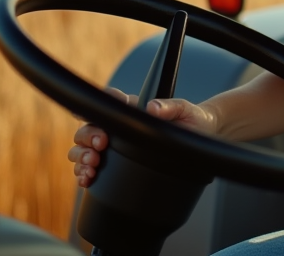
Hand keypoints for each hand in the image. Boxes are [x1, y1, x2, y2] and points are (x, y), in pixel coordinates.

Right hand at [68, 88, 218, 187]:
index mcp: (133, 108)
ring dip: (82, 157)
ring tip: (92, 166)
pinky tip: (87, 179)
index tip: (94, 118)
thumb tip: (153, 108)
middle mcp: (119, 126)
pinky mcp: (115, 164)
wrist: (202, 137)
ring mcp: (115, 146)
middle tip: (100, 146)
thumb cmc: (192, 119)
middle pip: (89, 128)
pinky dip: (83, 173)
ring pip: (83, 149)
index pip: (107, 104)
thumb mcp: (185, 110)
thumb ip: (170, 107)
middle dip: (88, 137)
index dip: (96, 109)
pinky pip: (90, 168)